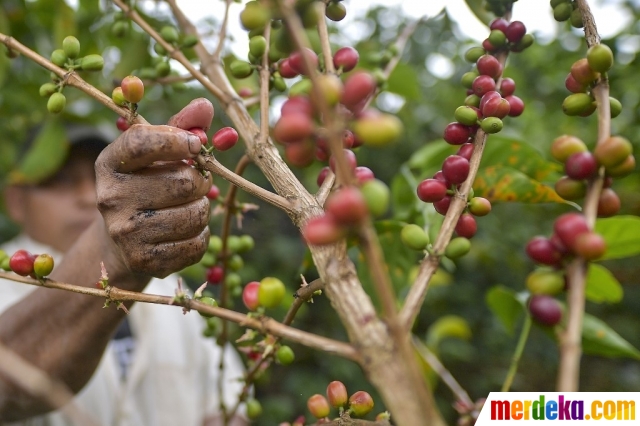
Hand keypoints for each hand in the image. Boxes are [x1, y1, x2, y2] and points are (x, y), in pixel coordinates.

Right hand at [95, 98, 213, 276]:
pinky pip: (197, 243)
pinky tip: (185, 231)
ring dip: (202, 209)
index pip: (142, 142)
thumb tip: (205, 106)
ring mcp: (126, 233)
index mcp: (110, 164)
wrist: (121, 244)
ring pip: (195, 214)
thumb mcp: (155, 155)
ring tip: (187, 207)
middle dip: (200, 181)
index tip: (196, 144)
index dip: (177, 140)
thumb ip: (180, 128)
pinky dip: (201, 235)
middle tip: (195, 183)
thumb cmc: (146, 187)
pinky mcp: (146, 261)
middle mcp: (111, 198)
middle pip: (184, 182)